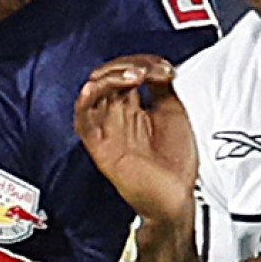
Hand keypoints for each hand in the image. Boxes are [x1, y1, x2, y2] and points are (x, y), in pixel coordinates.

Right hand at [74, 55, 198, 226]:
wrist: (177, 199)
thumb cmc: (176, 164)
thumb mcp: (173, 111)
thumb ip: (161, 86)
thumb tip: (157, 64)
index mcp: (133, 107)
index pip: (124, 71)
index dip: (142, 62)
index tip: (164, 68)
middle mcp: (117, 116)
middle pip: (106, 77)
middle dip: (127, 65)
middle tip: (148, 71)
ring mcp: (108, 131)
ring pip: (93, 93)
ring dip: (111, 77)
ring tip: (134, 76)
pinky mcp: (100, 148)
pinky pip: (83, 122)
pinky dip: (84, 103)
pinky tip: (93, 89)